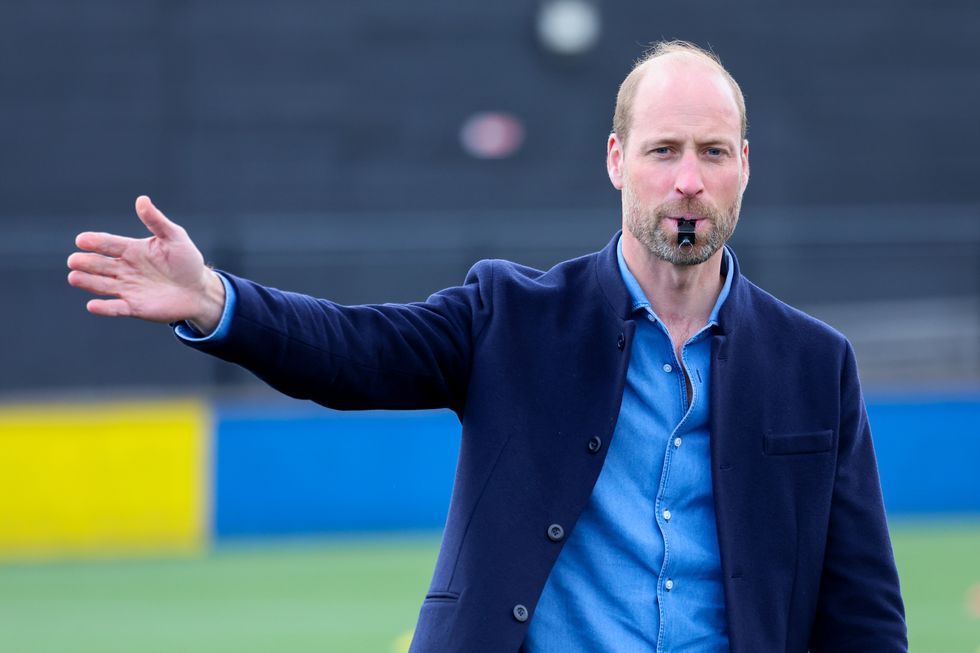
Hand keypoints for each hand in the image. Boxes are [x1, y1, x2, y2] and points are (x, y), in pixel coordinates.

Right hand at [67, 196, 225, 333]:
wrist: (199, 290)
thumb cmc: (187, 261)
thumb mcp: (175, 237)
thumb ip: (156, 221)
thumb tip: (142, 199)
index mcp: (131, 250)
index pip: (108, 244)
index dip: (95, 242)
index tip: (81, 240)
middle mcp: (124, 269)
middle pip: (99, 265)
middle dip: (85, 262)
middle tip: (74, 261)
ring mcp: (127, 288)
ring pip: (102, 285)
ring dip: (87, 282)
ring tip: (74, 277)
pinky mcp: (134, 307)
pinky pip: (116, 307)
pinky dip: (104, 308)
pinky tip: (92, 306)